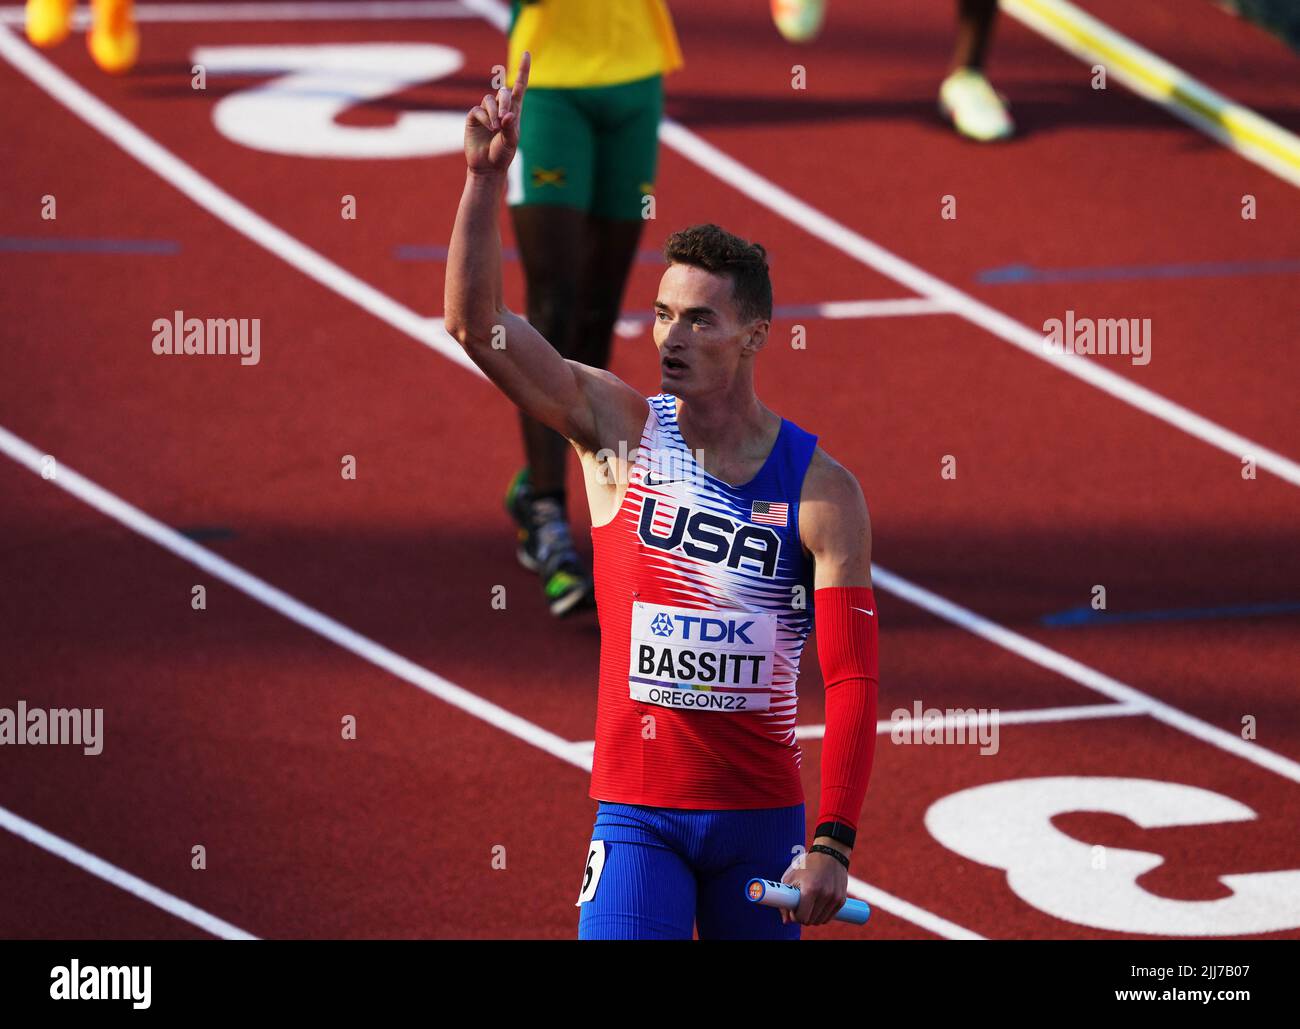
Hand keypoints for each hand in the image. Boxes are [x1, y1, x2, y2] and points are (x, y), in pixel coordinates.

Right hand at [464, 51, 529, 176]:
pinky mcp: (474, 116)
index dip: (523, 70)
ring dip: (494, 113)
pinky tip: (488, 128)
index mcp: (515, 111)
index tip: (526, 53)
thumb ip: (510, 128)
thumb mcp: (511, 142)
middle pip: (504, 92)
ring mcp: (487, 111)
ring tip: (496, 128)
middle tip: (504, 120)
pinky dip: (485, 118)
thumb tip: (508, 115)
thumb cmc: (502, 155)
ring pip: (490, 99)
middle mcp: (501, 108)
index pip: (519, 86)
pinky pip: (479, 109)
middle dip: (504, 103)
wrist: (487, 166)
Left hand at [779, 841, 848, 925]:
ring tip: (809, 905)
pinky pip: (830, 916)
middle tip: (800, 907)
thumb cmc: (807, 865)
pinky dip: (822, 914)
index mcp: (810, 889)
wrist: (830, 853)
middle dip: (803, 917)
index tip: (793, 910)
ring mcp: (835, 898)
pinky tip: (818, 905)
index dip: (795, 916)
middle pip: (811, 921)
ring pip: (821, 921)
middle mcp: (824, 895)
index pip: (802, 917)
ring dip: (813, 917)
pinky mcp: (842, 900)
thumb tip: (786, 922)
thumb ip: (786, 900)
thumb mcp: (792, 878)